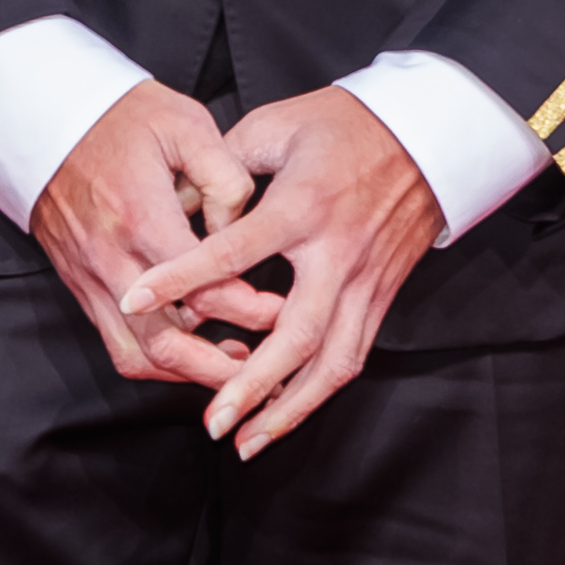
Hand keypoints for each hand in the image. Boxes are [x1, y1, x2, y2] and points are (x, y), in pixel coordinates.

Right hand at [28, 83, 260, 392]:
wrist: (44, 117)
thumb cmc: (120, 116)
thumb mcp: (186, 122)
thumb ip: (225, 176)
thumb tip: (242, 228)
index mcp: (141, 218)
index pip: (200, 288)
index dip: (247, 310)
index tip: (283, 312)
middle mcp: (111, 260)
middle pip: (165, 342)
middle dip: (220, 368)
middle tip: (266, 371)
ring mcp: (90, 278)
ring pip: (137, 356)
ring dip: (186, 374)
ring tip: (232, 369)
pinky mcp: (80, 285)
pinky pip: (116, 343)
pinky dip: (155, 360)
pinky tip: (192, 349)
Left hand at [117, 84, 441, 459]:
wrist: (430, 134)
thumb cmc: (347, 124)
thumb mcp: (278, 124)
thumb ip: (222, 164)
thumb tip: (176, 204)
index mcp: (303, 207)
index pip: (233, 252)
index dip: (182, 277)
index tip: (134, 299)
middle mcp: (336, 254)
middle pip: (296, 335)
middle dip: (253, 385)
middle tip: (213, 421)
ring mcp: (365, 282)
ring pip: (331, 362)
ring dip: (289, 409)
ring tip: (245, 441)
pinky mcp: (382, 296)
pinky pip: (352, 356)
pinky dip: (317, 393)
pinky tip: (284, 416)